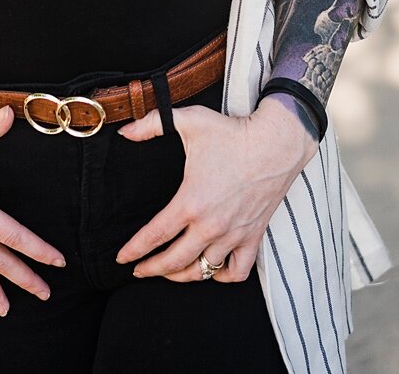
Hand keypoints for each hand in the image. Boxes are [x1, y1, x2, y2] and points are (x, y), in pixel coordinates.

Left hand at [113, 96, 316, 282]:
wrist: (277, 143)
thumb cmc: (233, 132)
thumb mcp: (188, 121)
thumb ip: (151, 124)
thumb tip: (125, 131)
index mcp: (191, 201)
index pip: (154, 235)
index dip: (134, 249)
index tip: (121, 258)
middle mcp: (211, 225)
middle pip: (174, 261)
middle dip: (152, 270)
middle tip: (138, 270)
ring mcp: (234, 234)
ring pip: (203, 270)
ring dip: (182, 276)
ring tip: (169, 272)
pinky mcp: (253, 236)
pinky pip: (237, 271)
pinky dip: (222, 276)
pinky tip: (211, 270)